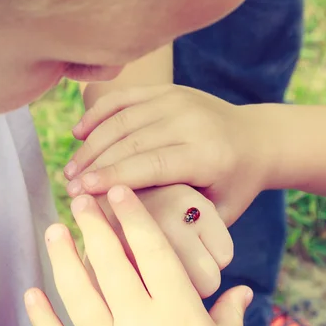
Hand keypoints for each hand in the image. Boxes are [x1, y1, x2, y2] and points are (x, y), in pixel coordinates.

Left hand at [25, 188, 271, 325]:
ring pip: (79, 294)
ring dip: (62, 259)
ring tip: (54, 230)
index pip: (152, 250)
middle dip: (93, 226)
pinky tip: (32, 293)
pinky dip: (42, 318)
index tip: (119, 191)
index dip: (134, 216)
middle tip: (80, 199)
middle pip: (111, 263)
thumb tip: (243, 289)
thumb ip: (229, 311)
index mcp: (181, 313)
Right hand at [65, 85, 272, 225]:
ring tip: (71, 169)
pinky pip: (125, 97)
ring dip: (91, 143)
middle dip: (94, 164)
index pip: (150, 164)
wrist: (257, 139)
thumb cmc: (236, 184)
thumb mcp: (221, 211)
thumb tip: (137, 235)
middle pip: (130, 140)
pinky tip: (79, 132)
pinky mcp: (169, 90)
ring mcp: (179, 100)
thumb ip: (185, 221)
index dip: (112, 177)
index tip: (80, 192)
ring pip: (122, 118)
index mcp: (207, 154)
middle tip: (69, 187)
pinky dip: (99, 113)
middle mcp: (191, 121)